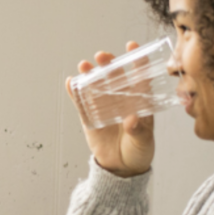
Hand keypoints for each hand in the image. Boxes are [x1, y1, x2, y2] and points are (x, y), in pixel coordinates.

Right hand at [66, 41, 154, 177]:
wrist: (121, 168)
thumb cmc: (138, 151)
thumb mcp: (143, 142)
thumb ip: (137, 130)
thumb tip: (131, 119)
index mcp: (138, 101)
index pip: (138, 77)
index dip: (136, 61)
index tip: (132, 46)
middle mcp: (121, 100)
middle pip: (113, 77)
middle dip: (108, 64)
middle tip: (102, 56)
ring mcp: (104, 106)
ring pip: (95, 85)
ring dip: (90, 74)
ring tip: (84, 65)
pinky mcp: (89, 117)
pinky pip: (81, 102)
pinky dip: (75, 92)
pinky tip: (70, 82)